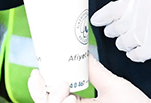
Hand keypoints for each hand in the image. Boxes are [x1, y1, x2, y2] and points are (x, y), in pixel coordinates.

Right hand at [28, 59, 150, 102]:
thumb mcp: (113, 85)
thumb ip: (94, 70)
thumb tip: (81, 51)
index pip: (52, 94)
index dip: (39, 84)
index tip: (37, 71)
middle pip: (43, 102)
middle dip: (39, 91)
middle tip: (48, 79)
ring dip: (51, 98)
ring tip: (64, 89)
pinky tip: (70, 100)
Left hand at [90, 0, 150, 62]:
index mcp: (134, 2)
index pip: (108, 12)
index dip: (100, 18)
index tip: (98, 20)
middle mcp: (135, 20)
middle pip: (113, 30)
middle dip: (113, 29)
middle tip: (115, 29)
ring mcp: (144, 36)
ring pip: (122, 44)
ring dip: (123, 42)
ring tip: (128, 38)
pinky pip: (135, 55)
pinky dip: (133, 54)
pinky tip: (137, 49)